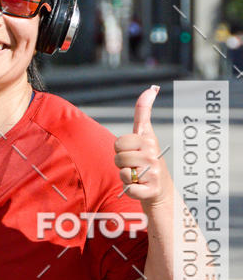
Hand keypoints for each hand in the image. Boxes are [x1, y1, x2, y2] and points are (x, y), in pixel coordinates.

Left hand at [114, 85, 168, 204]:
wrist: (161, 190)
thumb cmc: (148, 159)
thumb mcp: (146, 134)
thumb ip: (143, 112)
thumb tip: (151, 89)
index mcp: (149, 140)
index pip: (119, 142)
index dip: (120, 148)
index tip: (133, 150)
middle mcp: (153, 155)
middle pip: (118, 158)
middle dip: (121, 163)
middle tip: (133, 165)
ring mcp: (153, 173)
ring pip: (122, 173)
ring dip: (125, 176)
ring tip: (136, 175)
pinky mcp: (151, 190)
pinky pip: (128, 188)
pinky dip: (129, 189)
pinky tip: (139, 187)